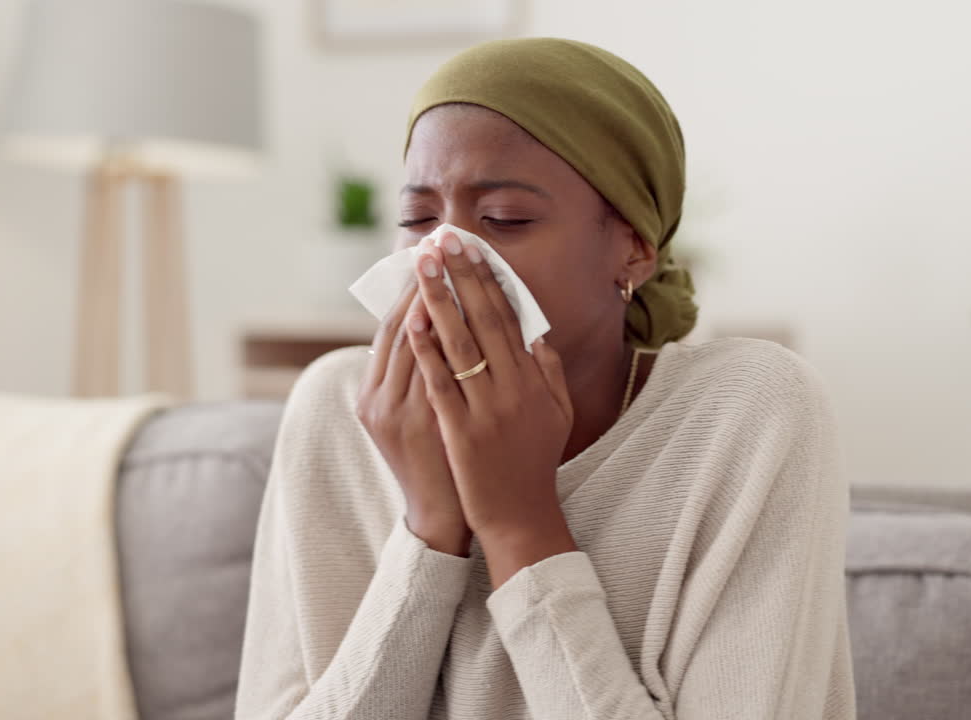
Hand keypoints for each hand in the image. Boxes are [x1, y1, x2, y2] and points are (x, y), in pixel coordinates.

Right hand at [356, 280, 470, 556]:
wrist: (443, 513)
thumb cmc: (438, 459)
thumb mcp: (419, 413)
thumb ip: (423, 373)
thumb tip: (437, 323)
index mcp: (375, 393)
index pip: (392, 327)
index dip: (411, 289)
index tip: (432, 254)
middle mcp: (381, 399)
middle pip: (401, 327)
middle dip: (424, 284)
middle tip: (440, 244)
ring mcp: (403, 413)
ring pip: (414, 345)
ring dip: (434, 302)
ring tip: (451, 266)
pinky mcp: (430, 427)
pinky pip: (437, 376)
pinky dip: (443, 346)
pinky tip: (458, 318)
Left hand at [405, 232, 576, 585]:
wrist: (520, 516)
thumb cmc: (535, 462)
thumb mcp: (557, 414)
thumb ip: (548, 371)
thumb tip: (534, 332)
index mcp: (535, 381)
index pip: (510, 318)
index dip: (490, 280)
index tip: (474, 249)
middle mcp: (514, 390)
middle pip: (485, 320)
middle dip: (463, 276)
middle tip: (444, 240)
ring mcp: (486, 410)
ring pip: (460, 344)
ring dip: (440, 300)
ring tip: (423, 266)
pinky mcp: (461, 432)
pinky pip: (441, 382)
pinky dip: (427, 349)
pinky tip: (413, 320)